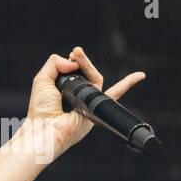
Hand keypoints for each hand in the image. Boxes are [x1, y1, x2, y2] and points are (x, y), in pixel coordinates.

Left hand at [27, 46, 145, 155]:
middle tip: (75, 52)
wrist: (46, 128)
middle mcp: (77, 96)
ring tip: (78, 55)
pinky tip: (140, 75)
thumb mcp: (42, 79)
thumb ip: (54, 63)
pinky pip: (116, 94)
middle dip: (81, 60)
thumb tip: (73, 59)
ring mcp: (88, 101)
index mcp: (63, 91)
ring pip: (95, 78)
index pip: (73, 71)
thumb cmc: (41, 110)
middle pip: (85, 72)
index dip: (73, 61)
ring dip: (88, 64)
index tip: (71, 54)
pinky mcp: (97, 106)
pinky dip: (128, 84)